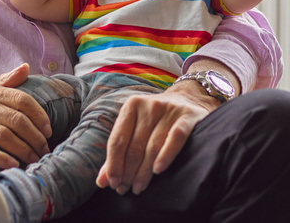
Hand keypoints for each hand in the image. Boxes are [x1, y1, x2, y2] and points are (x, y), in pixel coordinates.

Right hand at [0, 64, 51, 168]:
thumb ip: (8, 79)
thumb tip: (27, 67)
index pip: (22, 101)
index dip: (39, 116)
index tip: (48, 130)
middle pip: (16, 121)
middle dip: (34, 137)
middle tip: (44, 149)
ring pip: (3, 136)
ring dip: (22, 149)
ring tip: (33, 159)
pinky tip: (12, 164)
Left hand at [95, 80, 218, 194]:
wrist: (187, 100)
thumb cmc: (155, 120)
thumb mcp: (135, 128)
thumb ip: (118, 153)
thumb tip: (101, 181)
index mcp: (132, 105)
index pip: (118, 139)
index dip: (113, 164)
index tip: (112, 183)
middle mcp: (150, 105)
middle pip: (135, 146)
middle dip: (128, 171)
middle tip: (125, 189)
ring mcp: (170, 110)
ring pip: (153, 146)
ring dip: (144, 171)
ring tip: (138, 187)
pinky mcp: (187, 117)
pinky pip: (175, 138)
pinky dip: (166, 155)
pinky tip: (158, 170)